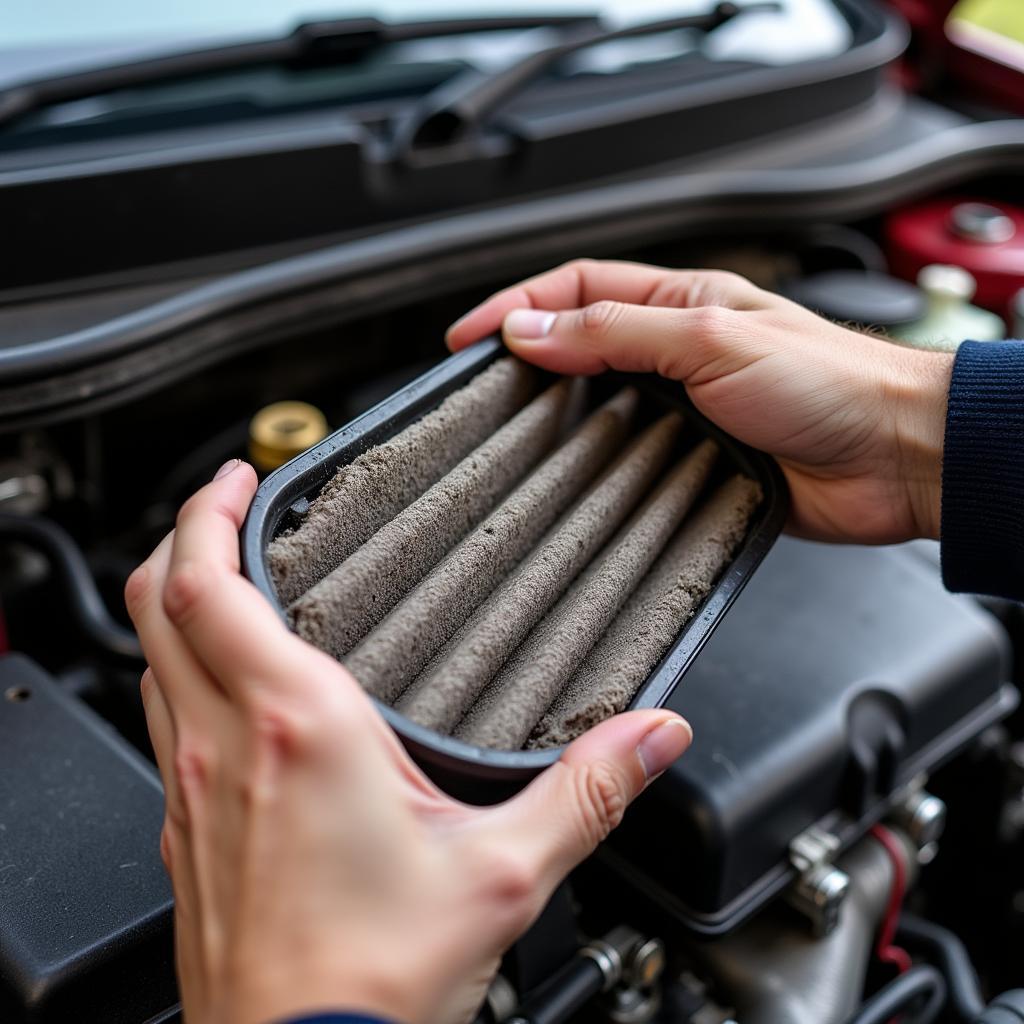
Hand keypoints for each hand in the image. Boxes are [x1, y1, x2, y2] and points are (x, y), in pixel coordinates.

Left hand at [125, 459, 691, 1023]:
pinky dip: (182, 668)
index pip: (209, 588)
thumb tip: (652, 736)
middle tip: (228, 504)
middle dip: (185, 536)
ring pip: (151, 660)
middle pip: (158, 606)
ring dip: (178, 600)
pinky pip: (164, 719)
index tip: (238, 478)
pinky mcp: (187, 832)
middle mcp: (226, 749)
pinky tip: (229, 684)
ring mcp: (194, 791)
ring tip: (226, 574)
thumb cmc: (375, 981)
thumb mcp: (503, 871)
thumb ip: (587, 790)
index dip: (209, 516)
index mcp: (298, 729)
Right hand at [448, 260, 952, 543]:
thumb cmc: (831, 384)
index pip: (577, 289)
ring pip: (598, 411)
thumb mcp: (710, 338)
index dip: (517, 306)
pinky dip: (597, 471)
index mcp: (681, 304)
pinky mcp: (693, 466)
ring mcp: (683, 412)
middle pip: (578, 348)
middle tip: (479, 388)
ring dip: (559, 419)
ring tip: (516, 434)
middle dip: (526, 361)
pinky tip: (577, 481)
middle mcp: (676, 356)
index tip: (467, 337)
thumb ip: (617, 330)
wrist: (896, 458)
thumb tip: (533, 327)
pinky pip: (628, 466)